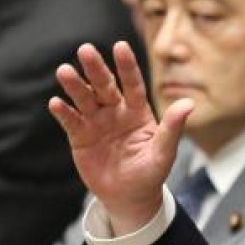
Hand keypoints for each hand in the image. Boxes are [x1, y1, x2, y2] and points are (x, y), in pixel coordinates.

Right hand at [49, 42, 192, 235]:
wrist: (129, 198)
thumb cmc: (150, 173)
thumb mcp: (163, 153)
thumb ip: (172, 128)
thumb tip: (189, 103)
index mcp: (137, 111)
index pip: (132, 84)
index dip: (127, 66)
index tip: (120, 46)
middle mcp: (115, 111)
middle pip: (104, 85)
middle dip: (95, 68)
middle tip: (85, 49)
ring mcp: (96, 122)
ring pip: (84, 99)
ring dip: (75, 85)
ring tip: (64, 71)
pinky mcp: (80, 137)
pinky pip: (71, 121)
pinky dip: (63, 112)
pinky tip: (55, 102)